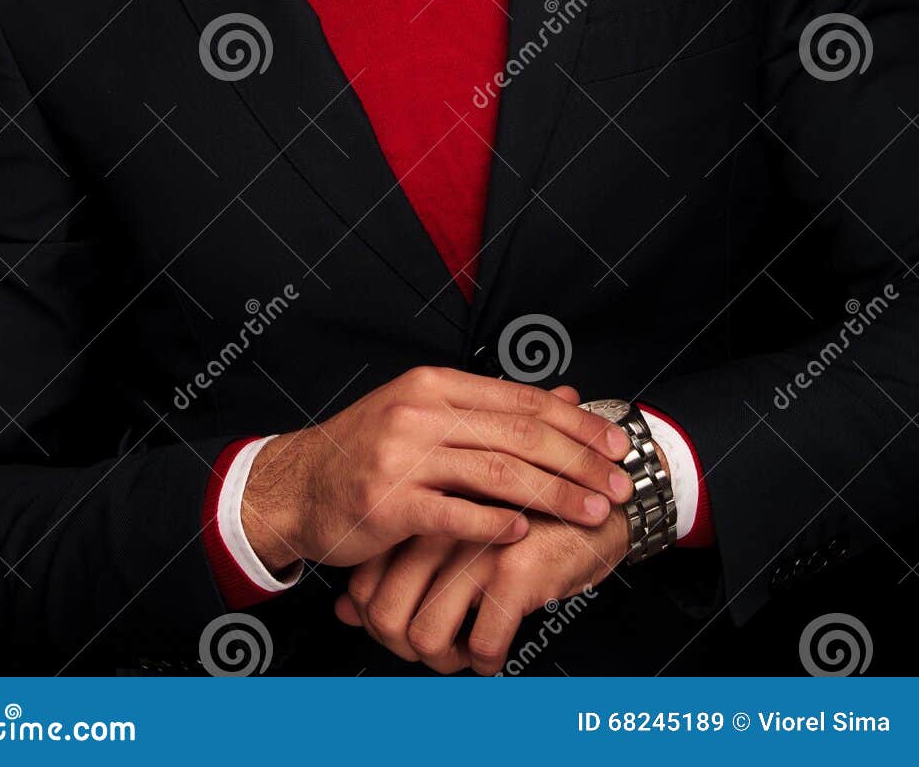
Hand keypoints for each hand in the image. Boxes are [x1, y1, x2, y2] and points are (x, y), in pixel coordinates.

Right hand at [240, 366, 633, 571]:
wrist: (297, 486)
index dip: (578, 423)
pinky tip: (527, 533)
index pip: (523, 400)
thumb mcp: (425, 414)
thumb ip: (491, 409)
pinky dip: (495, 525)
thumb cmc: (368, 452)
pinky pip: (454, 515)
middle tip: (621, 484)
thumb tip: (565, 393)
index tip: (618, 443)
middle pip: (520, 435)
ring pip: (497, 474)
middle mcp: (421, 413)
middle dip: (580, 461)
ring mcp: (403, 457)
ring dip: (555, 495)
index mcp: (436, 386)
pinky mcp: (389, 503)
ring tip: (593, 512)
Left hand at [336, 509, 628, 674]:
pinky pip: (480, 644)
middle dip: (403, 648)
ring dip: (443, 661)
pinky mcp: (512, 569)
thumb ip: (393, 568)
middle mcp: (438, 522)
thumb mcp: (449, 535)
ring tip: (462, 653)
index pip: (364, 581)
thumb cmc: (518, 517)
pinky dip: (485, 661)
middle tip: (433, 649)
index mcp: (418, 507)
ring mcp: (472, 545)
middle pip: (385, 613)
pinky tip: (494, 652)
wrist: (600, 496)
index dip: (375, 621)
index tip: (401, 630)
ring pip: (425, 635)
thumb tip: (343, 612)